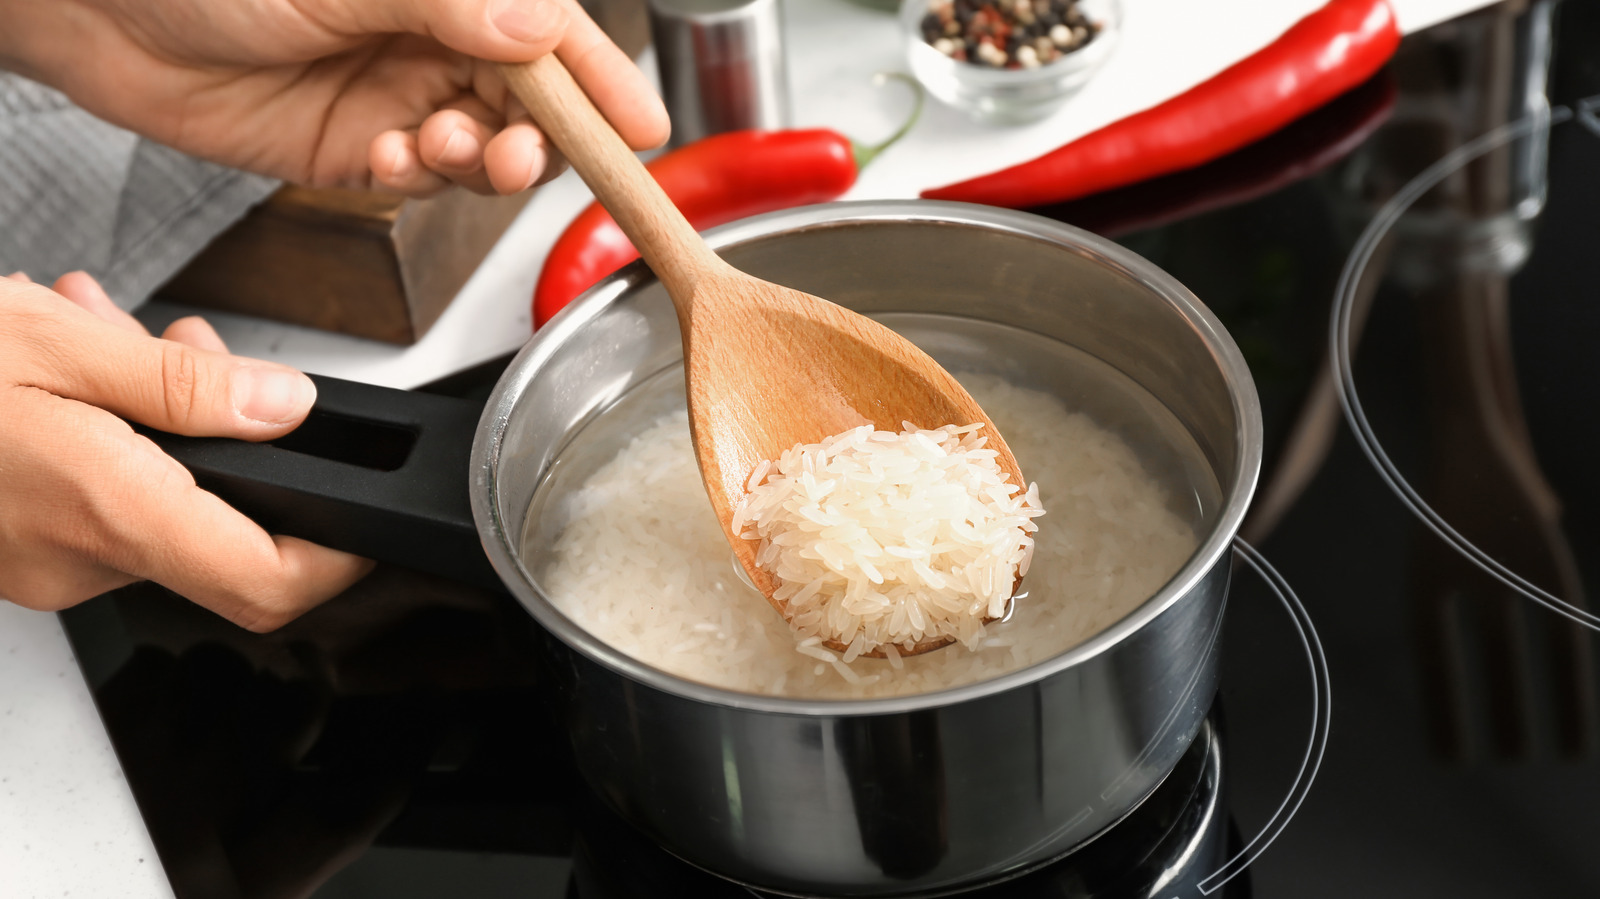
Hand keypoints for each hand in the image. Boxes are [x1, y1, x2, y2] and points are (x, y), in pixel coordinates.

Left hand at [0, 0, 668, 195]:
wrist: (98, 9)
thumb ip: (450, 4)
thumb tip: (540, 27)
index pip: (552, 34)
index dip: (603, 83)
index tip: (642, 130)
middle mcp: (435, 37)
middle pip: (529, 103)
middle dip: (533, 138)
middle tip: (510, 156)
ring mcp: (398, 93)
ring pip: (480, 149)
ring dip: (472, 162)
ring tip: (439, 150)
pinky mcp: (358, 147)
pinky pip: (418, 179)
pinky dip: (415, 178)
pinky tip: (389, 158)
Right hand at [0, 271, 371, 628]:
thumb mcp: (55, 344)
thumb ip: (185, 383)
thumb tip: (287, 407)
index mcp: (102, 513)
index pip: (265, 583)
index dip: (336, 557)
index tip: (365, 520)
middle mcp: (77, 560)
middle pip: (219, 522)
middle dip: (228, 430)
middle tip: (188, 346)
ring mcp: (45, 561)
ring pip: (160, 500)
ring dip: (160, 416)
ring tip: (113, 337)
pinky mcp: (22, 545)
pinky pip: (104, 499)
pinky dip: (112, 436)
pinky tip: (81, 374)